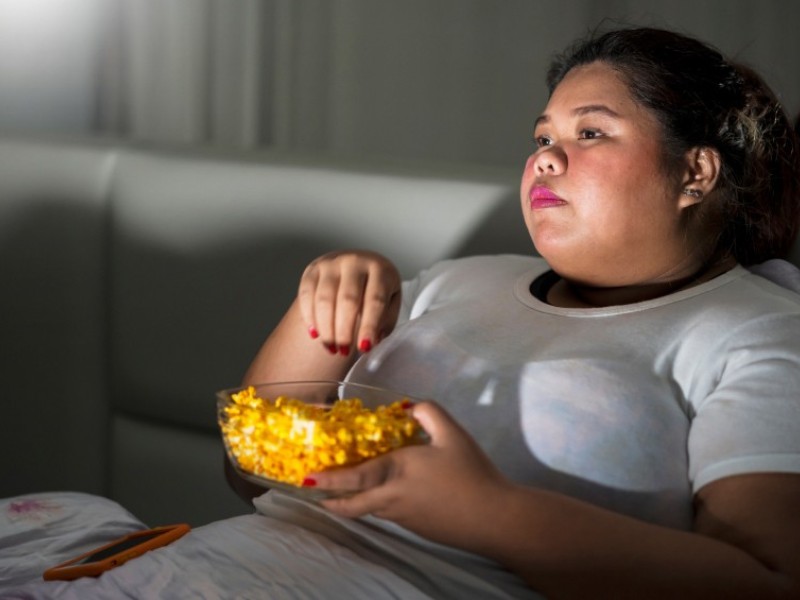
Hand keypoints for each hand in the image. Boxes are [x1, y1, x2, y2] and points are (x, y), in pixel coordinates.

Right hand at [299, 250, 400, 354]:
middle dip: (344, 331)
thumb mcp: (390, 302)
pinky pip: (306, 296)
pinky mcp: (312, 269)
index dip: (369, 326)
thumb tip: (372, 342)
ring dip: (326, 329)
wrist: (356, 265)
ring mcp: (331, 263)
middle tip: (344, 352)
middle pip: (347, 300)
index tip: (364, 348)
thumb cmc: (375, 289)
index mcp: (380, 269)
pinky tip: (316, 334)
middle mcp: (354, 262)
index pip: (375, 300)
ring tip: (331, 348)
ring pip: (324, 300)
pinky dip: (310, 318)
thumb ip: (385, 322)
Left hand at [310, 402, 509, 545]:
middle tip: (315, 495)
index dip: (329, 479)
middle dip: (331, 501)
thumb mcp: (453, 434)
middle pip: (353, 505)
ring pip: (371, 510)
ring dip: (353, 503)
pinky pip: (389, 514)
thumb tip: (410, 405)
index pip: (355, 476)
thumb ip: (429, 412)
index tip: (307, 479)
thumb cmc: (471, 473)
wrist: (493, 518)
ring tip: (347, 492)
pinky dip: (378, 505)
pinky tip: (390, 495)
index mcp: (397, 470)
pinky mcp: (417, 527)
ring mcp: (404, 516)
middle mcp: (392, 497)